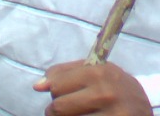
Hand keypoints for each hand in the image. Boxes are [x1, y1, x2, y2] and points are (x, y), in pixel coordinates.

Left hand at [34, 62, 150, 114]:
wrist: (143, 105)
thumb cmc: (112, 85)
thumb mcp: (92, 70)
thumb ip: (62, 73)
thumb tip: (38, 86)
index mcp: (98, 73)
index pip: (55, 87)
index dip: (55, 91)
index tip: (61, 93)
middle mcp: (106, 93)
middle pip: (58, 107)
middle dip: (57, 109)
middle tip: (69, 108)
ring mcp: (113, 114)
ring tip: (80, 113)